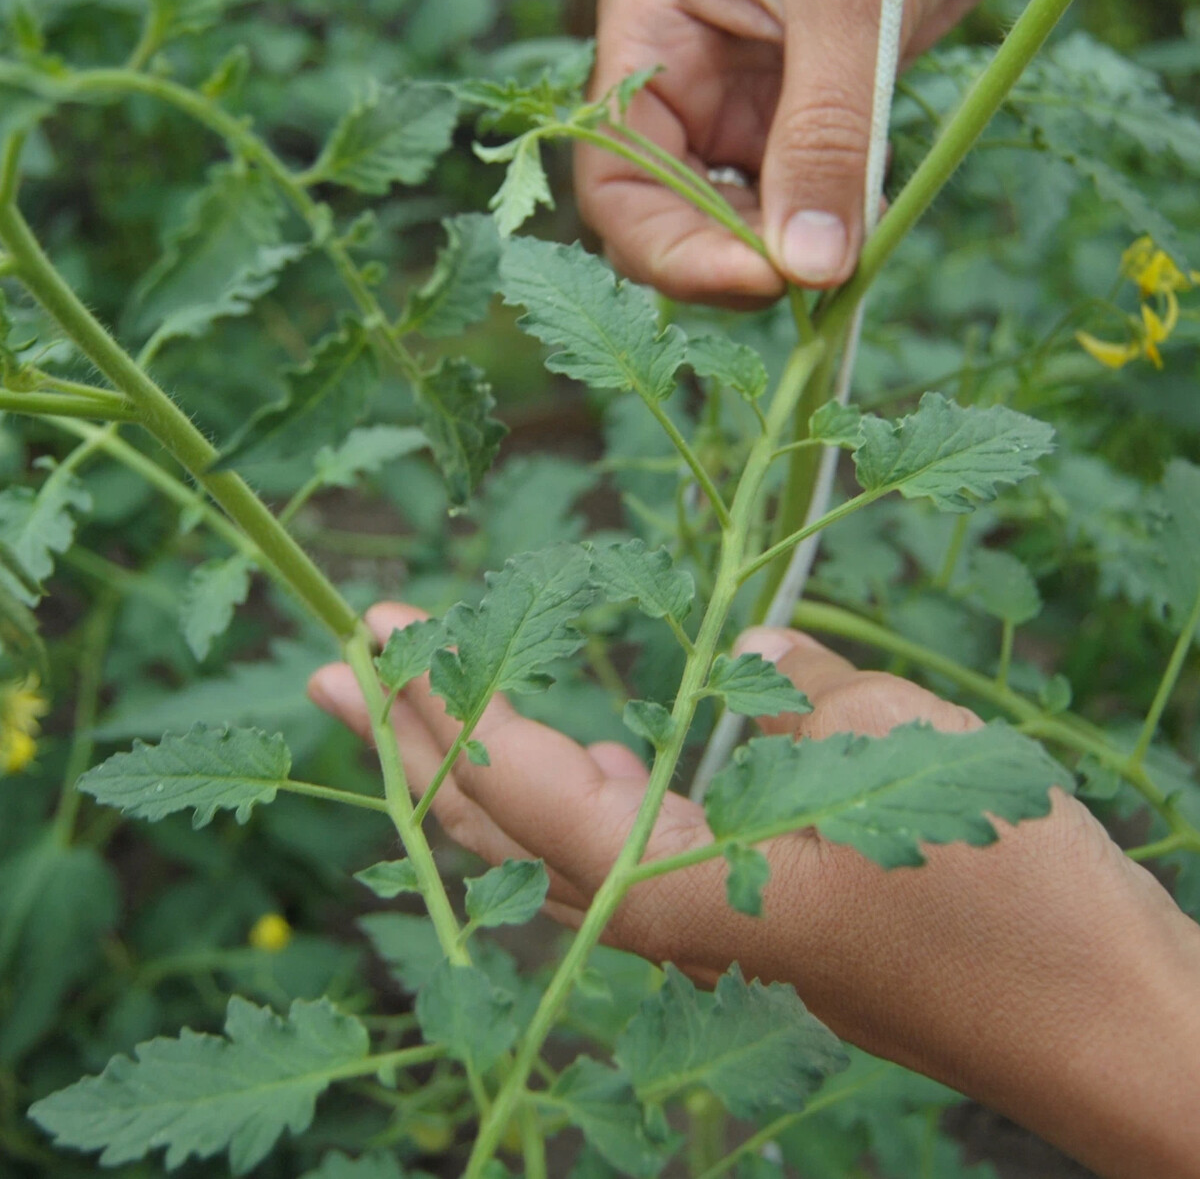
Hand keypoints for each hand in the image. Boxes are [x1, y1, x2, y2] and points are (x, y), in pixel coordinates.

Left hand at [310, 606, 1199, 1178]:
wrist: (1104, 1022)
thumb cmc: (1013, 898)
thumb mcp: (906, 752)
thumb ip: (803, 690)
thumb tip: (743, 642)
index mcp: (687, 886)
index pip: (522, 788)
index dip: (443, 703)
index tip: (377, 631)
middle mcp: (673, 913)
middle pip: (507, 823)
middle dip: (417, 742)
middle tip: (341, 668)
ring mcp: (708, 918)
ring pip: (558, 838)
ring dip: (487, 761)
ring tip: (428, 692)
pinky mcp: (750, 911)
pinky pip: (633, 843)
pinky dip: (584, 786)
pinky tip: (585, 738)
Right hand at [577, 0, 1021, 303]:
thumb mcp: (851, 7)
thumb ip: (824, 139)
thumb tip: (809, 267)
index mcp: (648, 28)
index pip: (616, 172)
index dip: (670, 244)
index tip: (760, 277)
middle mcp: (675, 74)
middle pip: (661, 212)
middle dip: (725, 258)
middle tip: (810, 285)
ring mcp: (731, 102)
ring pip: (723, 219)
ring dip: (778, 253)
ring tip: (848, 251)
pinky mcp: (789, 120)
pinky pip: (784, 203)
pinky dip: (818, 230)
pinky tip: (864, 225)